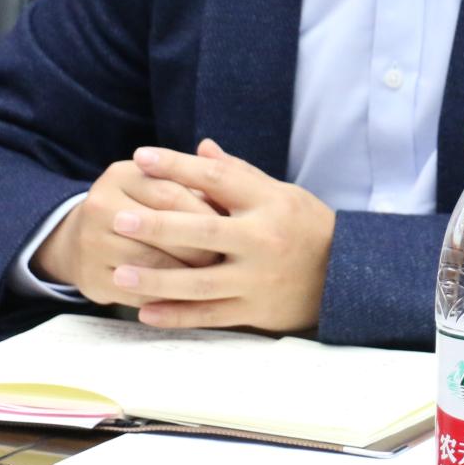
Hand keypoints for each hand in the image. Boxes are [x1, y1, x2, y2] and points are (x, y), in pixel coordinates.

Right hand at [31, 159, 221, 307]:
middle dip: (196, 244)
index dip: (204, 212)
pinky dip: (165, 298)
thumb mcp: (159, 187)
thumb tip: (235, 197)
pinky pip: (137, 292)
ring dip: (183, 275)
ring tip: (211, 278)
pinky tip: (188, 299)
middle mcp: (99, 205)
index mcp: (121, 175)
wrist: (83, 238)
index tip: (231, 226)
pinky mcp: (91, 279)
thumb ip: (195, 185)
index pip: (171, 193)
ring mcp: (91, 243)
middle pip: (159, 228)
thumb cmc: (140, 208)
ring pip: (148, 264)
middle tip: (225, 257)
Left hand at [109, 138, 336, 332]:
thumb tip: (201, 148)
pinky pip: (209, 315)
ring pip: (199, 282)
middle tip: (120, 219)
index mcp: (267, 203)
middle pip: (203, 231)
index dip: (178, 167)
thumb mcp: (281, 192)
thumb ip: (238, 174)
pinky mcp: (254, 311)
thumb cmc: (304, 225)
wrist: (344, 275)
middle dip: (159, 225)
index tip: (141, 157)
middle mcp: (261, 240)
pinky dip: (176, 316)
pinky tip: (144, 312)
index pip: (217, 179)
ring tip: (119, 274)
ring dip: (157, 280)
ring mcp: (257, 279)